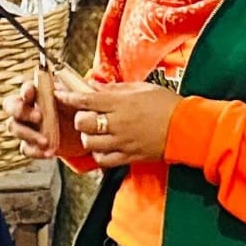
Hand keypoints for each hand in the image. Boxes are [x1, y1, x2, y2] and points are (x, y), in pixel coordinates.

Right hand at [4, 76, 85, 160]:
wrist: (86, 133)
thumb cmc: (78, 110)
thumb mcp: (77, 100)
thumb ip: (68, 94)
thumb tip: (60, 93)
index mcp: (39, 93)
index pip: (26, 88)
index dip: (26, 89)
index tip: (30, 93)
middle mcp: (27, 108)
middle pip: (11, 105)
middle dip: (21, 111)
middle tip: (38, 117)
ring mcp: (26, 126)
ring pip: (13, 127)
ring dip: (28, 134)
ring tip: (45, 141)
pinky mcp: (31, 144)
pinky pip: (25, 148)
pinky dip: (36, 151)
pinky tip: (49, 153)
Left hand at [64, 83, 181, 167]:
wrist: (186, 128)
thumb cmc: (167, 105)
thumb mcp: (141, 88)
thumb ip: (115, 89)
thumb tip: (94, 87)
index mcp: (121, 103)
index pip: (85, 100)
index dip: (68, 97)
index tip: (59, 94)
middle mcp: (118, 123)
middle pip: (84, 123)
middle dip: (80, 119)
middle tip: (86, 115)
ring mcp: (122, 142)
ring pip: (90, 143)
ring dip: (88, 137)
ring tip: (96, 132)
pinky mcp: (129, 156)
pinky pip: (103, 159)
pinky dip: (99, 153)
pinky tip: (104, 146)